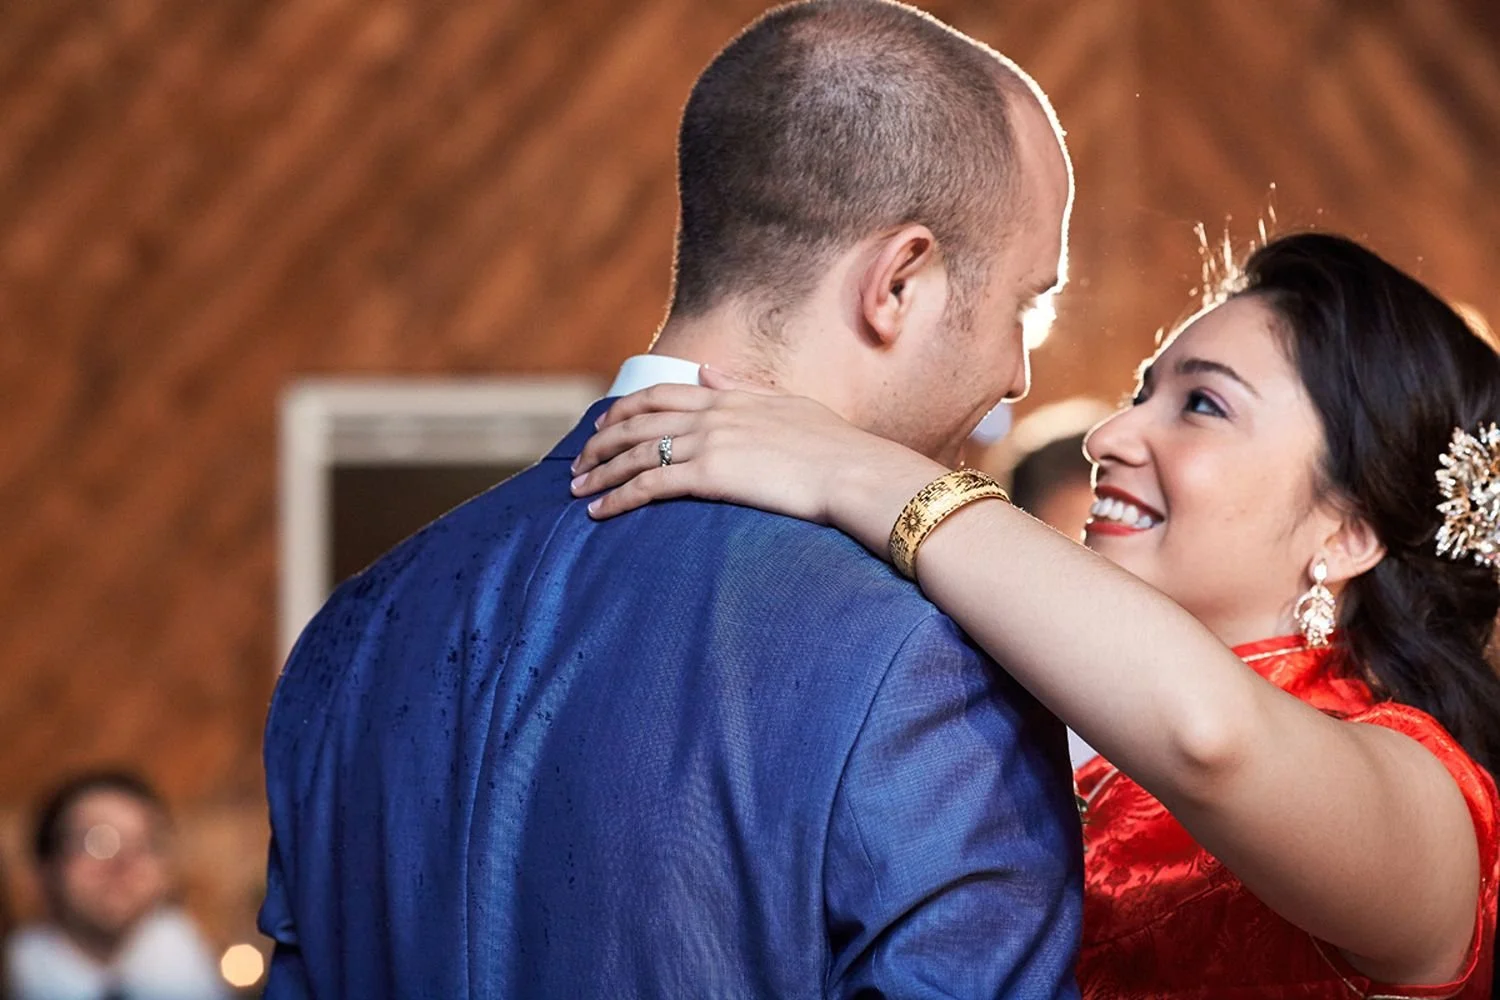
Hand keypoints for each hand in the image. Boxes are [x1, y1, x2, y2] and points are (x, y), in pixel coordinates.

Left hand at [570, 369, 944, 554]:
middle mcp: (711, 413)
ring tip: (577, 489)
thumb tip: (708, 372)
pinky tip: (599, 512)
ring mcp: (708, 442)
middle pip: (636, 421)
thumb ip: (743, 388)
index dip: (624, 409)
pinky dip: (617, 496)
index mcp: (730, 396)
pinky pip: (648, 485)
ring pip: (634, 452)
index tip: (602, 427)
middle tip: (578, 463)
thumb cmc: (837, 449)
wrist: (857, 474)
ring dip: (600, 471)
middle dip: (601, 442)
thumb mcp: (790, 406)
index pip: (661, 394)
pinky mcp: (709, 476)